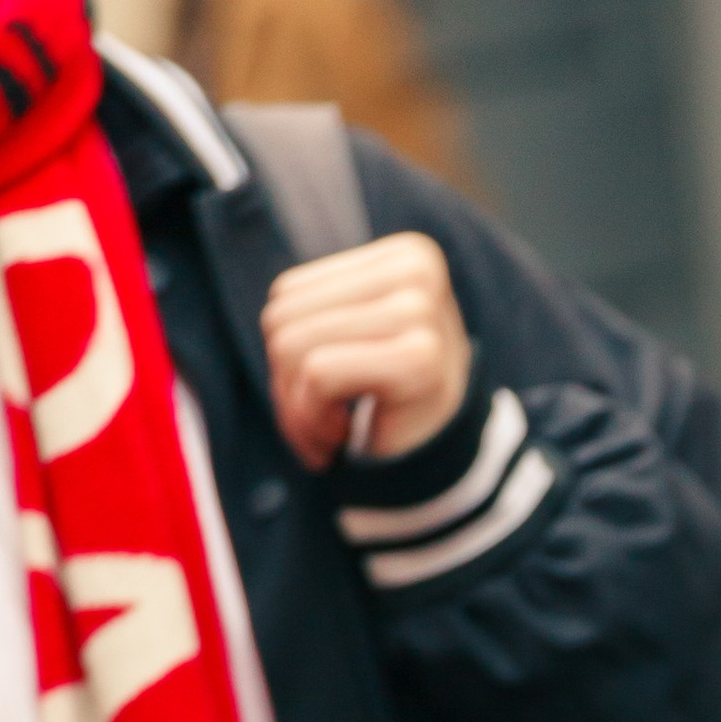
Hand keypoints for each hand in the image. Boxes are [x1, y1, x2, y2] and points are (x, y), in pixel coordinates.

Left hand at [261, 232, 471, 469]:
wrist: (446, 465)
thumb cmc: (394, 403)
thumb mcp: (356, 338)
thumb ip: (314, 309)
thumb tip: (273, 324)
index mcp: (405, 256)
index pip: (290, 292)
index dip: (288, 353)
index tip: (325, 393)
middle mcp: (417, 270)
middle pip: (283, 317)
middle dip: (287, 383)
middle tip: (323, 420)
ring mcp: (421, 310)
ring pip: (292, 345)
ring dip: (298, 407)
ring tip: (333, 428)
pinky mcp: (418, 358)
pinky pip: (317, 376)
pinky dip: (312, 420)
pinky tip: (342, 436)